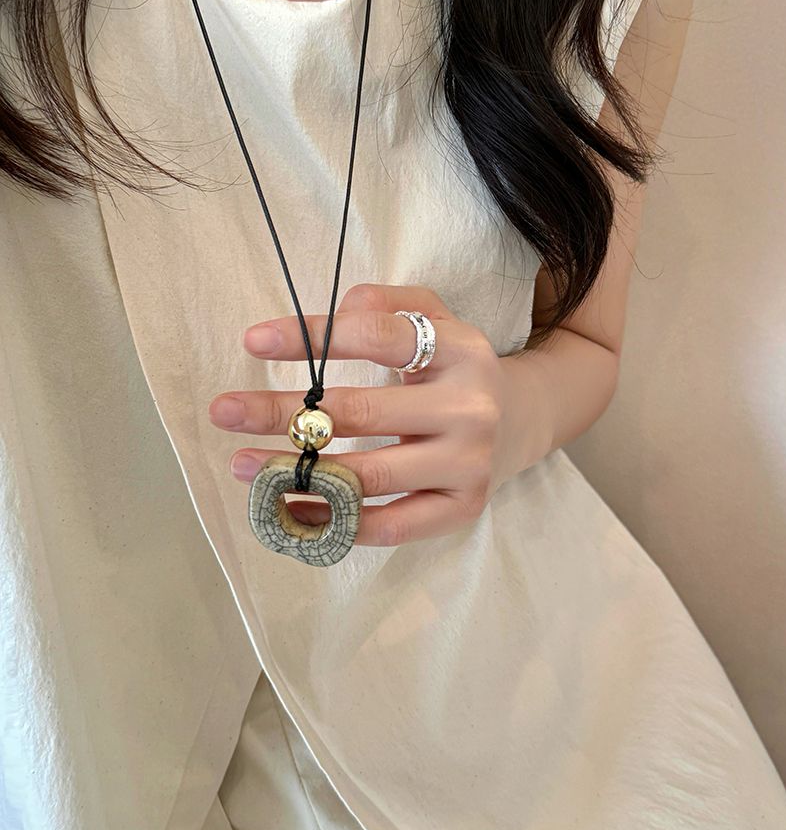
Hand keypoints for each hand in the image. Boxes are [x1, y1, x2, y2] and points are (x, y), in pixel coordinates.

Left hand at [207, 283, 551, 546]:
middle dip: (282, 412)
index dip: (312, 336)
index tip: (252, 341)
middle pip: (361, 412)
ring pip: (367, 477)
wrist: (518, 421)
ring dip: (295, 472)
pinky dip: (333, 520)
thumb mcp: (433, 316)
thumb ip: (385, 303)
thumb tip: (333, 311)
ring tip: (242, 464)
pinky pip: (388, 526)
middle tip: (224, 411)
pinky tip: (289, 506)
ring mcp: (468, 464)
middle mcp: (470, 408)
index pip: (377, 335)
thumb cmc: (452, 367)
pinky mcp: (462, 509)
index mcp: (459, 349)